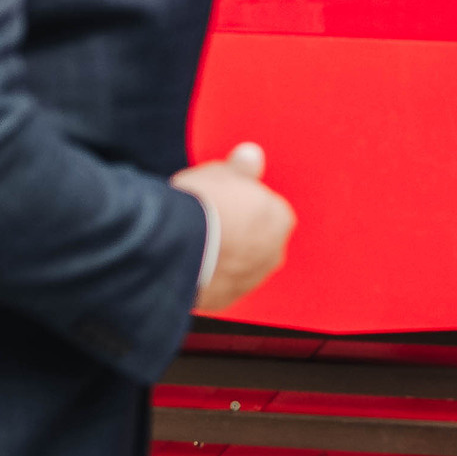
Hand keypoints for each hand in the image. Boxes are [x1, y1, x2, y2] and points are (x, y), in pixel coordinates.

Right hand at [176, 141, 294, 314]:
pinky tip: (191, 262)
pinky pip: (220, 284)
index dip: (241, 202)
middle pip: (257, 238)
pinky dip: (209, 276)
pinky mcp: (226, 300)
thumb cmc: (202, 204)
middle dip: (237, 232)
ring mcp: (251, 279)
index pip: (266, 207)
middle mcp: (274, 253)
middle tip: (207, 220)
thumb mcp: (221, 172)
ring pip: (240, 264)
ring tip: (196, 242)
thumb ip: (242, 167)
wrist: (176, 246)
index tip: (220, 199)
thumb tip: (252, 156)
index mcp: (280, 218)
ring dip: (225, 256)